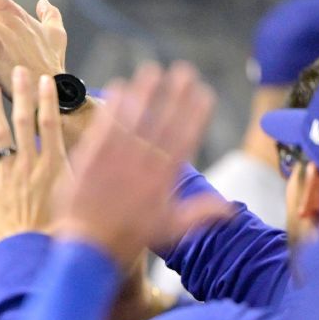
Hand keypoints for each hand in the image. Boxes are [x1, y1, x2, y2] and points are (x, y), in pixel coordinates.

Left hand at [0, 66, 68, 240]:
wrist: (34, 252)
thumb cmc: (62, 231)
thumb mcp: (80, 197)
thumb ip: (84, 171)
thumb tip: (97, 150)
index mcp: (54, 165)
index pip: (51, 124)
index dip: (47, 100)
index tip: (46, 80)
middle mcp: (30, 165)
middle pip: (24, 122)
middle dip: (21, 94)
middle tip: (18, 70)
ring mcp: (8, 175)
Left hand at [55, 62, 227, 264]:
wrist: (86, 250)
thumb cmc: (128, 240)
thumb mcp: (170, 229)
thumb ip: (201, 214)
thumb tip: (232, 210)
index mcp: (164, 179)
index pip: (185, 138)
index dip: (195, 113)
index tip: (204, 91)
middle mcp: (142, 165)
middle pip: (162, 122)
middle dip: (175, 94)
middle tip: (184, 70)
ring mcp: (114, 160)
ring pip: (133, 119)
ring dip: (143, 92)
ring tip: (152, 70)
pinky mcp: (89, 159)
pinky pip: (103, 127)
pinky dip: (112, 107)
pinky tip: (118, 88)